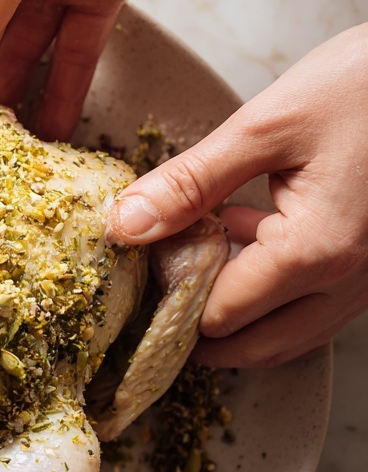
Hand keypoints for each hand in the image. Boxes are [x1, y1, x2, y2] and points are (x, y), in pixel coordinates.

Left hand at [107, 24, 367, 366]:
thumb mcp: (266, 125)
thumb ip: (191, 182)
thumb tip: (127, 225)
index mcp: (316, 252)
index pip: (218, 316)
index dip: (169, 305)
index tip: (139, 277)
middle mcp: (350, 282)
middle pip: (254, 346)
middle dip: (198, 332)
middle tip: (156, 295)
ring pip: (289, 335)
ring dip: (238, 315)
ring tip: (199, 259)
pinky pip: (316, 306)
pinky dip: (274, 292)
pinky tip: (248, 233)